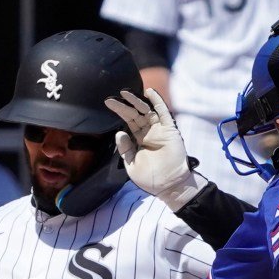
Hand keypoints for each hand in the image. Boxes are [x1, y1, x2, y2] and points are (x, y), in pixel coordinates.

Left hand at [104, 88, 207, 210]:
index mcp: (139, 140)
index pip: (128, 121)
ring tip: (125, 93)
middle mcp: (149, 132)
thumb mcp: (131, 165)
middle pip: (135, 114)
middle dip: (124, 105)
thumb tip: (119, 132)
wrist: (169, 186)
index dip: (119, 111)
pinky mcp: (170, 130)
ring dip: (136, 101)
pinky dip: (157, 101)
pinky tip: (149, 92)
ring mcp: (160, 130)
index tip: (108, 103)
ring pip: (147, 110)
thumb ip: (125, 149)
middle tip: (111, 98)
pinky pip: (163, 112)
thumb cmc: (150, 179)